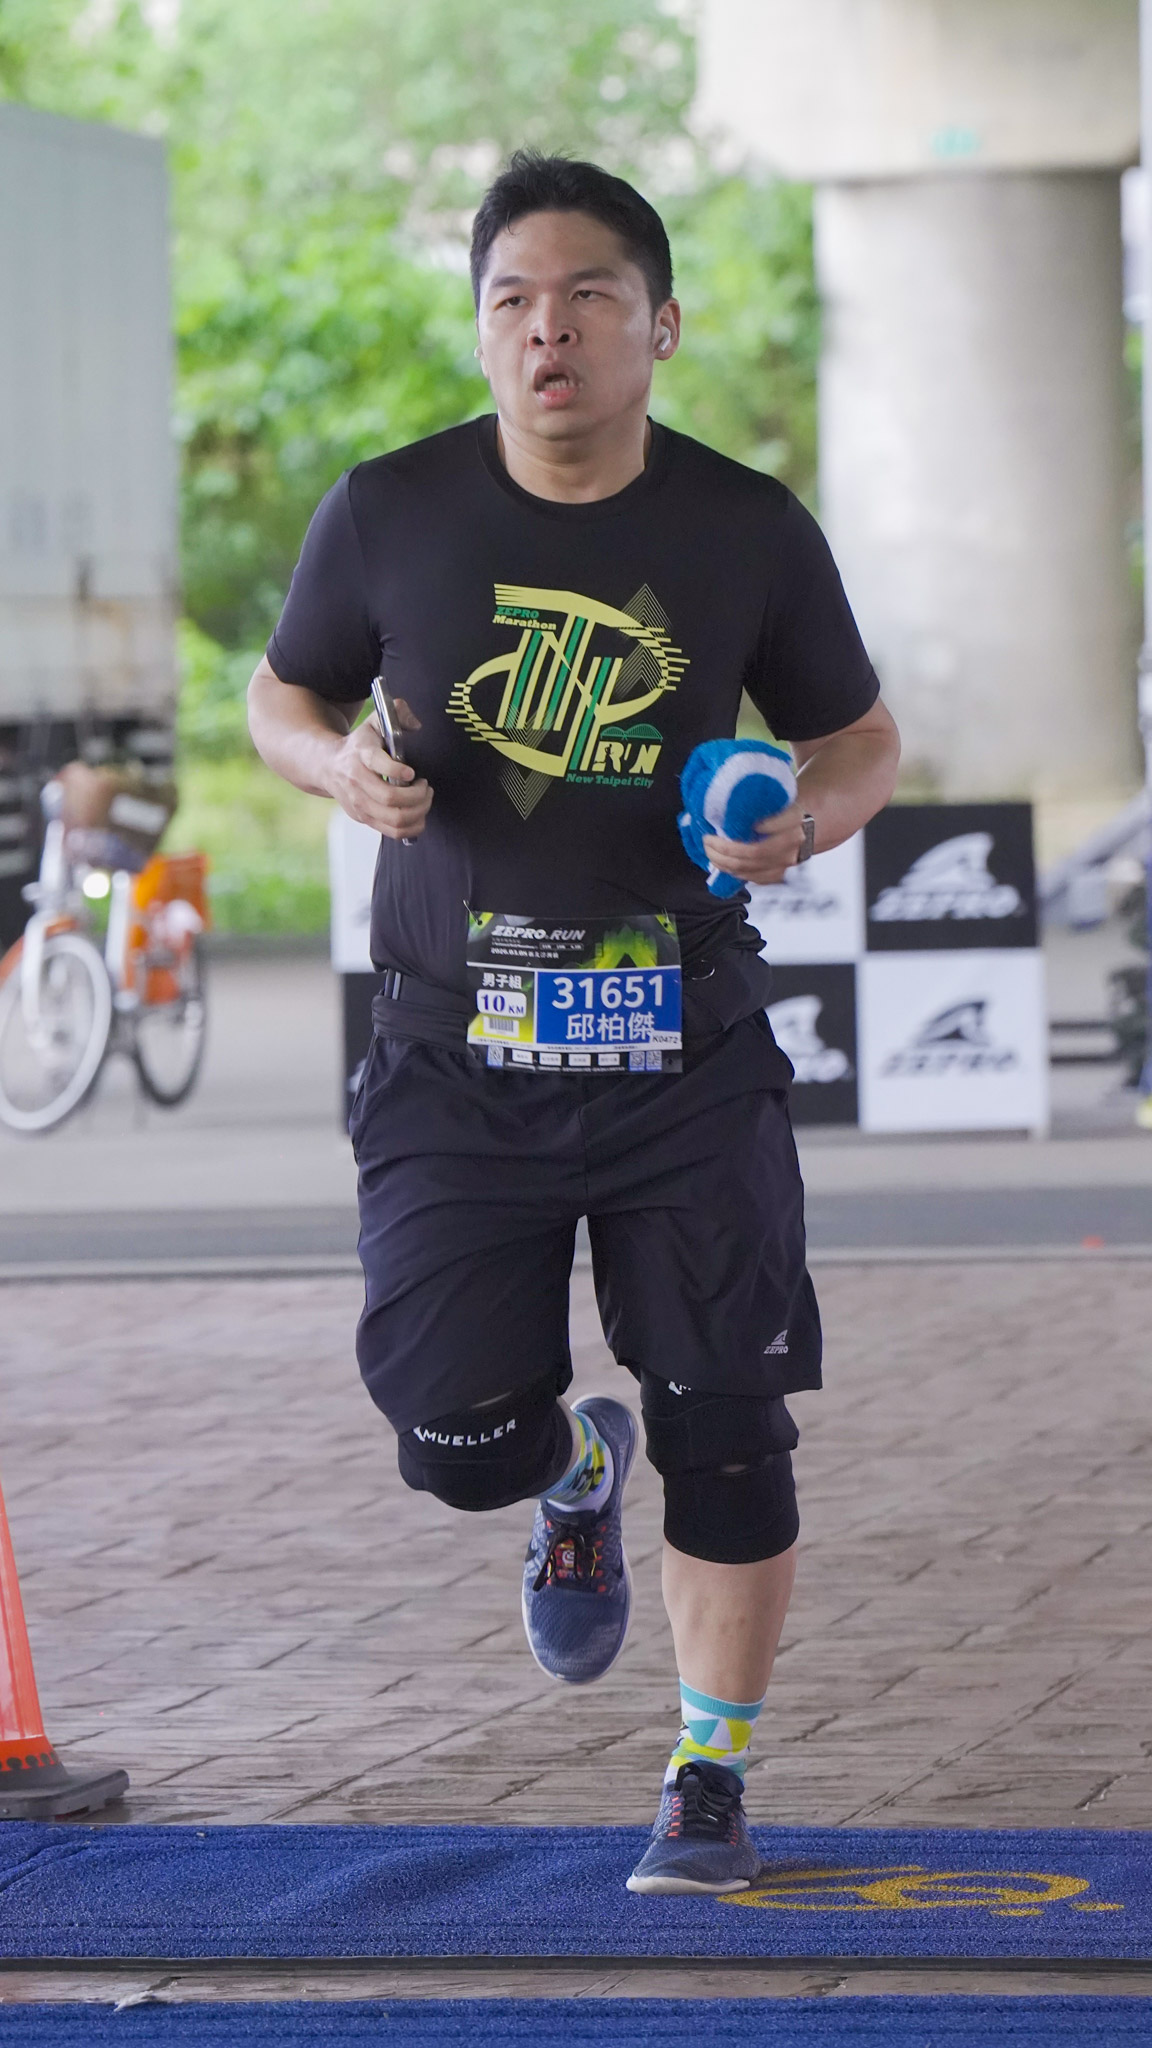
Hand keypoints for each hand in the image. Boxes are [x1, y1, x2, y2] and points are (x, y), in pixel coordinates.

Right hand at [323, 701, 432, 840]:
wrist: (327, 765)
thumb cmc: (359, 744)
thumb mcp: (374, 722)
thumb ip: (397, 713)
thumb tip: (416, 725)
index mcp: (361, 755)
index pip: (378, 764)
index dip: (398, 770)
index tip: (412, 772)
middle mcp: (357, 781)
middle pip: (390, 798)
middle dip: (417, 795)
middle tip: (426, 786)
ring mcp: (359, 803)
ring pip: (394, 819)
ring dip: (418, 811)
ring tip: (424, 799)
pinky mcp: (363, 818)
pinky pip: (393, 832)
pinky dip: (413, 826)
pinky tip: (419, 813)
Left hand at [703, 800, 806, 885]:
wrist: (802, 828)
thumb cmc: (782, 810)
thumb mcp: (774, 799)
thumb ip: (758, 804)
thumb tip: (729, 807)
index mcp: (793, 820)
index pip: (770, 826)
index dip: (749, 828)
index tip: (728, 825)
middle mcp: (792, 843)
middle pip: (753, 852)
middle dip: (724, 849)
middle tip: (707, 840)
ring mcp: (786, 862)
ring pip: (750, 867)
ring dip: (724, 862)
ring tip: (709, 851)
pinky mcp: (778, 873)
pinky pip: (752, 877)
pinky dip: (733, 872)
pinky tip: (722, 864)